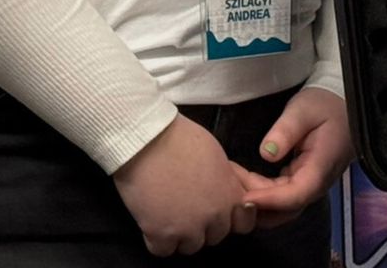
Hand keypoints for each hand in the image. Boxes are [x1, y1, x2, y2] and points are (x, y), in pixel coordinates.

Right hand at [113, 114, 254, 254]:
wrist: (144, 137)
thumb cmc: (176, 137)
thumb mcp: (216, 154)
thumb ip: (227, 180)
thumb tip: (230, 192)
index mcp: (229, 194)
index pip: (242, 224)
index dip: (226, 217)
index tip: (212, 209)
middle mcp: (214, 215)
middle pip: (214, 236)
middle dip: (200, 223)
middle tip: (182, 202)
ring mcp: (188, 227)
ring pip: (189, 246)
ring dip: (178, 232)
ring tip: (164, 207)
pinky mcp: (161, 234)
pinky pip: (162, 250)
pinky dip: (155, 237)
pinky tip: (150, 216)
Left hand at [237, 87, 353, 228]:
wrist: (342, 104)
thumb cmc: (324, 104)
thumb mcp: (303, 110)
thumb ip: (285, 131)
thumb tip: (266, 153)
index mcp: (321, 167)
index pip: (296, 195)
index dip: (270, 200)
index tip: (244, 197)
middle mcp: (318, 182)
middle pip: (288, 209)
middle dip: (258, 205)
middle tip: (229, 188)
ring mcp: (311, 184)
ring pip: (284, 206)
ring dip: (258, 201)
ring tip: (231, 182)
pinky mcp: (303, 180)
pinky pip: (283, 195)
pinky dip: (263, 193)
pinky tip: (243, 181)